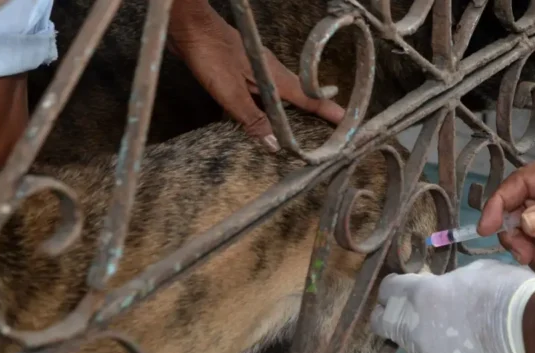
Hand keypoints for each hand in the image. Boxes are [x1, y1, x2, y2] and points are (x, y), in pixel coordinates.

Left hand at [167, 1, 344, 145]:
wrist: (190, 26)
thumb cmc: (211, 54)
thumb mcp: (230, 93)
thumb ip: (253, 119)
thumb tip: (274, 144)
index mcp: (276, 79)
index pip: (309, 100)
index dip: (328, 112)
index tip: (345, 123)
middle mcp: (272, 73)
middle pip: (300, 96)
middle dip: (316, 111)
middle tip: (330, 126)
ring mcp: (258, 68)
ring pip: (281, 93)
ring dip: (290, 108)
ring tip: (300, 125)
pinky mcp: (242, 67)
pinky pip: (262, 90)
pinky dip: (266, 103)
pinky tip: (257, 111)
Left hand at [371, 260, 534, 352]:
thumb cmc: (506, 291)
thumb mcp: (472, 272)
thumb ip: (446, 283)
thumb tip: (441, 288)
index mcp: (420, 296)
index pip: (387, 291)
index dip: (394, 286)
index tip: (403, 283)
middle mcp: (416, 329)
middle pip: (383, 322)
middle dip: (391, 312)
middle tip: (409, 306)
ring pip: (407, 342)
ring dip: (416, 331)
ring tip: (442, 322)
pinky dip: (439, 348)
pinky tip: (461, 340)